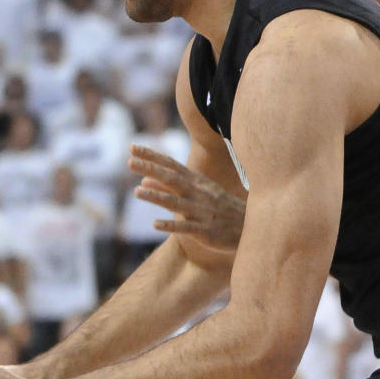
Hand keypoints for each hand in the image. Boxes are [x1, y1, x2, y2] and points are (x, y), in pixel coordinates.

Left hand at [128, 144, 245, 250]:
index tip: (132, 147)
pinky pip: (186, 227)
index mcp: (195, 182)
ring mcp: (201, 211)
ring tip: (137, 192)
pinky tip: (155, 224)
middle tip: (129, 161)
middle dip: (151, 169)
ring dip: (157, 196)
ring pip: (176, 202)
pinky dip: (171, 225)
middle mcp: (197, 193)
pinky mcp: (205, 231)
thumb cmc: (218, 207)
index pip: (170, 165)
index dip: (152, 156)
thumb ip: (167, 187)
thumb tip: (142, 180)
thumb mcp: (195, 193)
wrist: (249, 227)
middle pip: (172, 178)